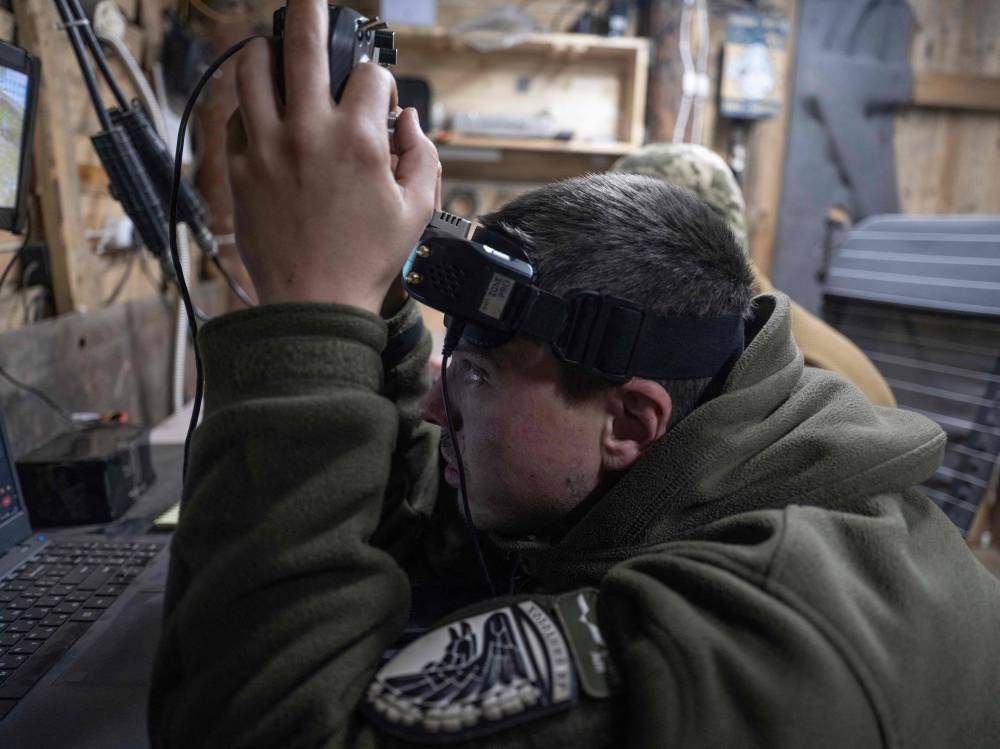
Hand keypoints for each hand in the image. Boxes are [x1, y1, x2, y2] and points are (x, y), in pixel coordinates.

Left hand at [226, 0, 437, 311]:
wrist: (313, 302)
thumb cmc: (367, 260)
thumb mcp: (417, 210)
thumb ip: (422, 155)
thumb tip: (407, 120)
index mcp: (359, 140)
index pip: (371, 76)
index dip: (382, 81)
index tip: (380, 99)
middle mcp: (309, 131)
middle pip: (304, 42)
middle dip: (309, 9)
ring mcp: (267, 146)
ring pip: (252, 67)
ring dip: (265, 49)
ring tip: (273, 47)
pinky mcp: (240, 167)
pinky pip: (234, 114)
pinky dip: (247, 104)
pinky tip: (261, 110)